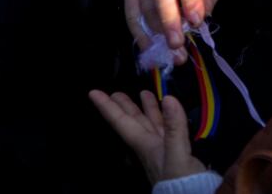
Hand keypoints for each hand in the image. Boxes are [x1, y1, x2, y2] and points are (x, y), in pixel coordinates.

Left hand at [87, 89, 208, 185]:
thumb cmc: (178, 180)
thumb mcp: (177, 154)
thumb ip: (174, 127)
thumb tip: (169, 98)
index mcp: (143, 145)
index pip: (121, 122)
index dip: (107, 107)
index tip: (93, 93)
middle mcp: (149, 146)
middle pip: (134, 122)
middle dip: (125, 107)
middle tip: (116, 92)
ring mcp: (162, 149)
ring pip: (150, 124)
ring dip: (146, 109)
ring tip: (144, 92)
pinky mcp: (176, 152)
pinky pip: (166, 130)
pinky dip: (166, 118)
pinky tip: (169, 110)